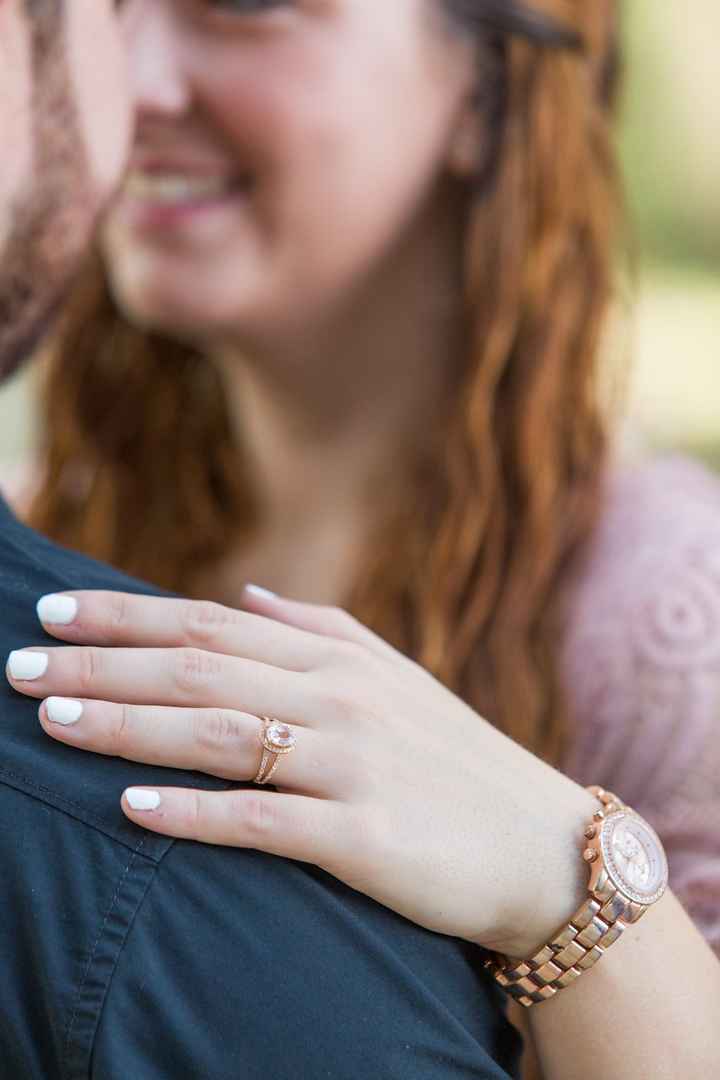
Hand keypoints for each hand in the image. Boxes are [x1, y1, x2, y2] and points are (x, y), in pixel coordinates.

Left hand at [6, 587, 597, 957]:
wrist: (544, 847)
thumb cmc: (456, 760)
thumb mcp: (396, 677)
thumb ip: (319, 629)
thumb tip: (245, 593)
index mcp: (339, 658)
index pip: (211, 624)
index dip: (127, 616)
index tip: (54, 609)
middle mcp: (340, 699)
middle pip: (199, 670)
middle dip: (101, 665)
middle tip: (18, 663)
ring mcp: (353, 765)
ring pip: (219, 734)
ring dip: (127, 726)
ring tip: (50, 720)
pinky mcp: (364, 837)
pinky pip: (262, 821)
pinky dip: (194, 813)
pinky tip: (130, 808)